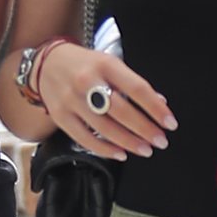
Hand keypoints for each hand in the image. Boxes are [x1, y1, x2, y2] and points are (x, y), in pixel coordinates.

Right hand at [36, 40, 176, 159]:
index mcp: (105, 64)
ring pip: (104, 127)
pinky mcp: (60, 116)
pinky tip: (120, 154)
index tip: (170, 123)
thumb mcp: (109, 63)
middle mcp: (87, 81)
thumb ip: (131, 83)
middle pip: (121, 110)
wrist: (46, 63)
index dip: (156, 108)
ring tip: (145, 149)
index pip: (136, 88)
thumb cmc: (84, 64)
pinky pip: (84, 138)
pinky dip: (104, 149)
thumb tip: (159, 104)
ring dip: (128, 142)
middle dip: (145, 129)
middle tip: (161, 141)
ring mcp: (71, 99)